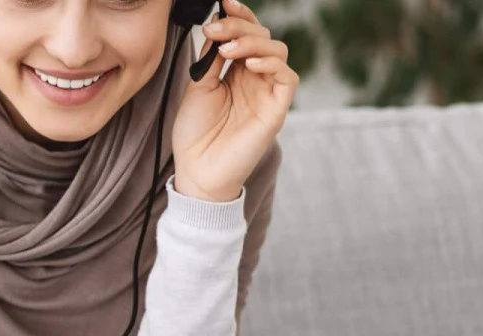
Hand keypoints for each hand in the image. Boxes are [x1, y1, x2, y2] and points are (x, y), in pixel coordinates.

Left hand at [171, 0, 297, 202]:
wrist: (197, 171)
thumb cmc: (195, 134)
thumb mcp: (198, 87)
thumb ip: (210, 59)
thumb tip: (216, 29)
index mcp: (236, 71)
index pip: (246, 34)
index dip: (239, 16)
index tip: (223, 3)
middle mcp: (255, 78)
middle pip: (261, 36)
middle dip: (239, 27)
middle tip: (216, 29)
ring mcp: (268, 92)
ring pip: (276, 50)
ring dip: (252, 42)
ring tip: (226, 50)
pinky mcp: (277, 109)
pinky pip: (287, 76)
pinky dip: (270, 63)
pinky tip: (248, 63)